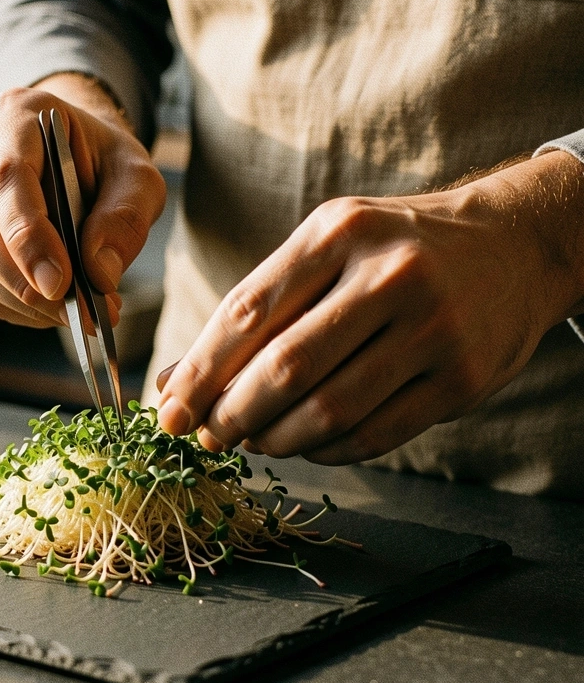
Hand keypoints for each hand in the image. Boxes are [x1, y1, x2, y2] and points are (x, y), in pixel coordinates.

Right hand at [0, 77, 166, 327]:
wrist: (76, 154)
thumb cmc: (105, 161)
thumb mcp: (137, 176)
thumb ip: (125, 218)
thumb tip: (98, 273)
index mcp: (14, 114)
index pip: (4, 177)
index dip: (27, 235)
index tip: (60, 283)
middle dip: (26, 281)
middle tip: (82, 313)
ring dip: (25, 301)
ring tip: (81, 314)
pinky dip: (18, 307)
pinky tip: (56, 308)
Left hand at [156, 151, 583, 463]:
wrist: (515, 245)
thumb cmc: (392, 250)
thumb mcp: (324, 250)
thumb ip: (253, 311)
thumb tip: (173, 383)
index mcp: (339, 232)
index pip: (247, 313)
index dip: (198, 372)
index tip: (168, 411)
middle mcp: (389, 275)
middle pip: (284, 369)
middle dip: (230, 415)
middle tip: (206, 437)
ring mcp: (433, 329)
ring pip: (328, 411)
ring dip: (275, 440)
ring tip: (253, 441)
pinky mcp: (463, 379)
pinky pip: (374, 435)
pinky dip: (326, 450)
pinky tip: (306, 444)